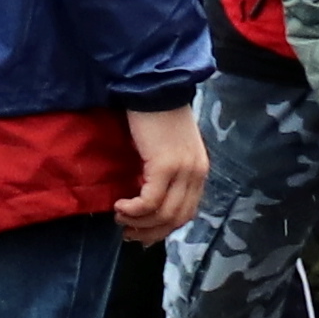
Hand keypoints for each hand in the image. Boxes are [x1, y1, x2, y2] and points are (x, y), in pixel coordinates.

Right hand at [116, 103, 207, 242]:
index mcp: (199, 170)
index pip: (186, 213)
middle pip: (176, 219)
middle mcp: (196, 173)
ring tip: (120, 216)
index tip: (140, 232)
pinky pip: (150, 202)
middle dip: (149, 232)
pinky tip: (120, 206)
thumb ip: (164, 172)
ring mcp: (182, 170)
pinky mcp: (165, 165)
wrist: (152, 85)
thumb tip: (146, 200)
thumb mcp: (166, 148)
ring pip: (163, 215)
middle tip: (127, 232)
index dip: (162, 229)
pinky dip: (134, 210)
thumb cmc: (154, 113)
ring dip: (138, 222)